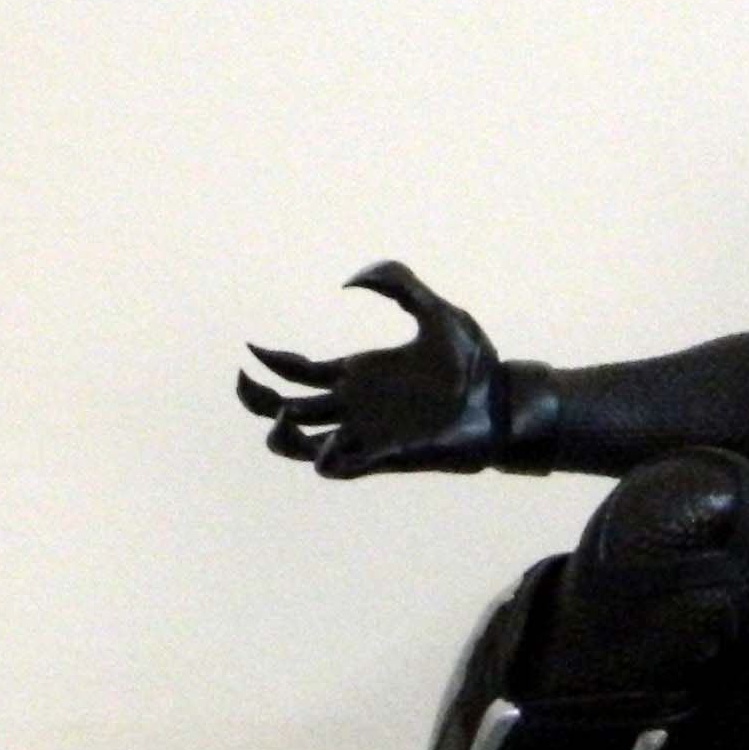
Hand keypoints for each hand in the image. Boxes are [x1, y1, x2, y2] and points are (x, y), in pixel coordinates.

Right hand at [233, 261, 508, 475]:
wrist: (505, 403)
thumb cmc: (476, 364)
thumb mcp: (437, 312)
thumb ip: (399, 284)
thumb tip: (348, 281)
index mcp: (359, 374)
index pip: (299, 372)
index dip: (270, 361)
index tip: (250, 347)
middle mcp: (354, 406)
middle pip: (286, 409)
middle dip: (256, 399)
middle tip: (244, 381)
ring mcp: (366, 433)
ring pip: (302, 446)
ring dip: (281, 436)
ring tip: (285, 417)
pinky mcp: (384, 456)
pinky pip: (339, 467)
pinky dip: (326, 457)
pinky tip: (334, 439)